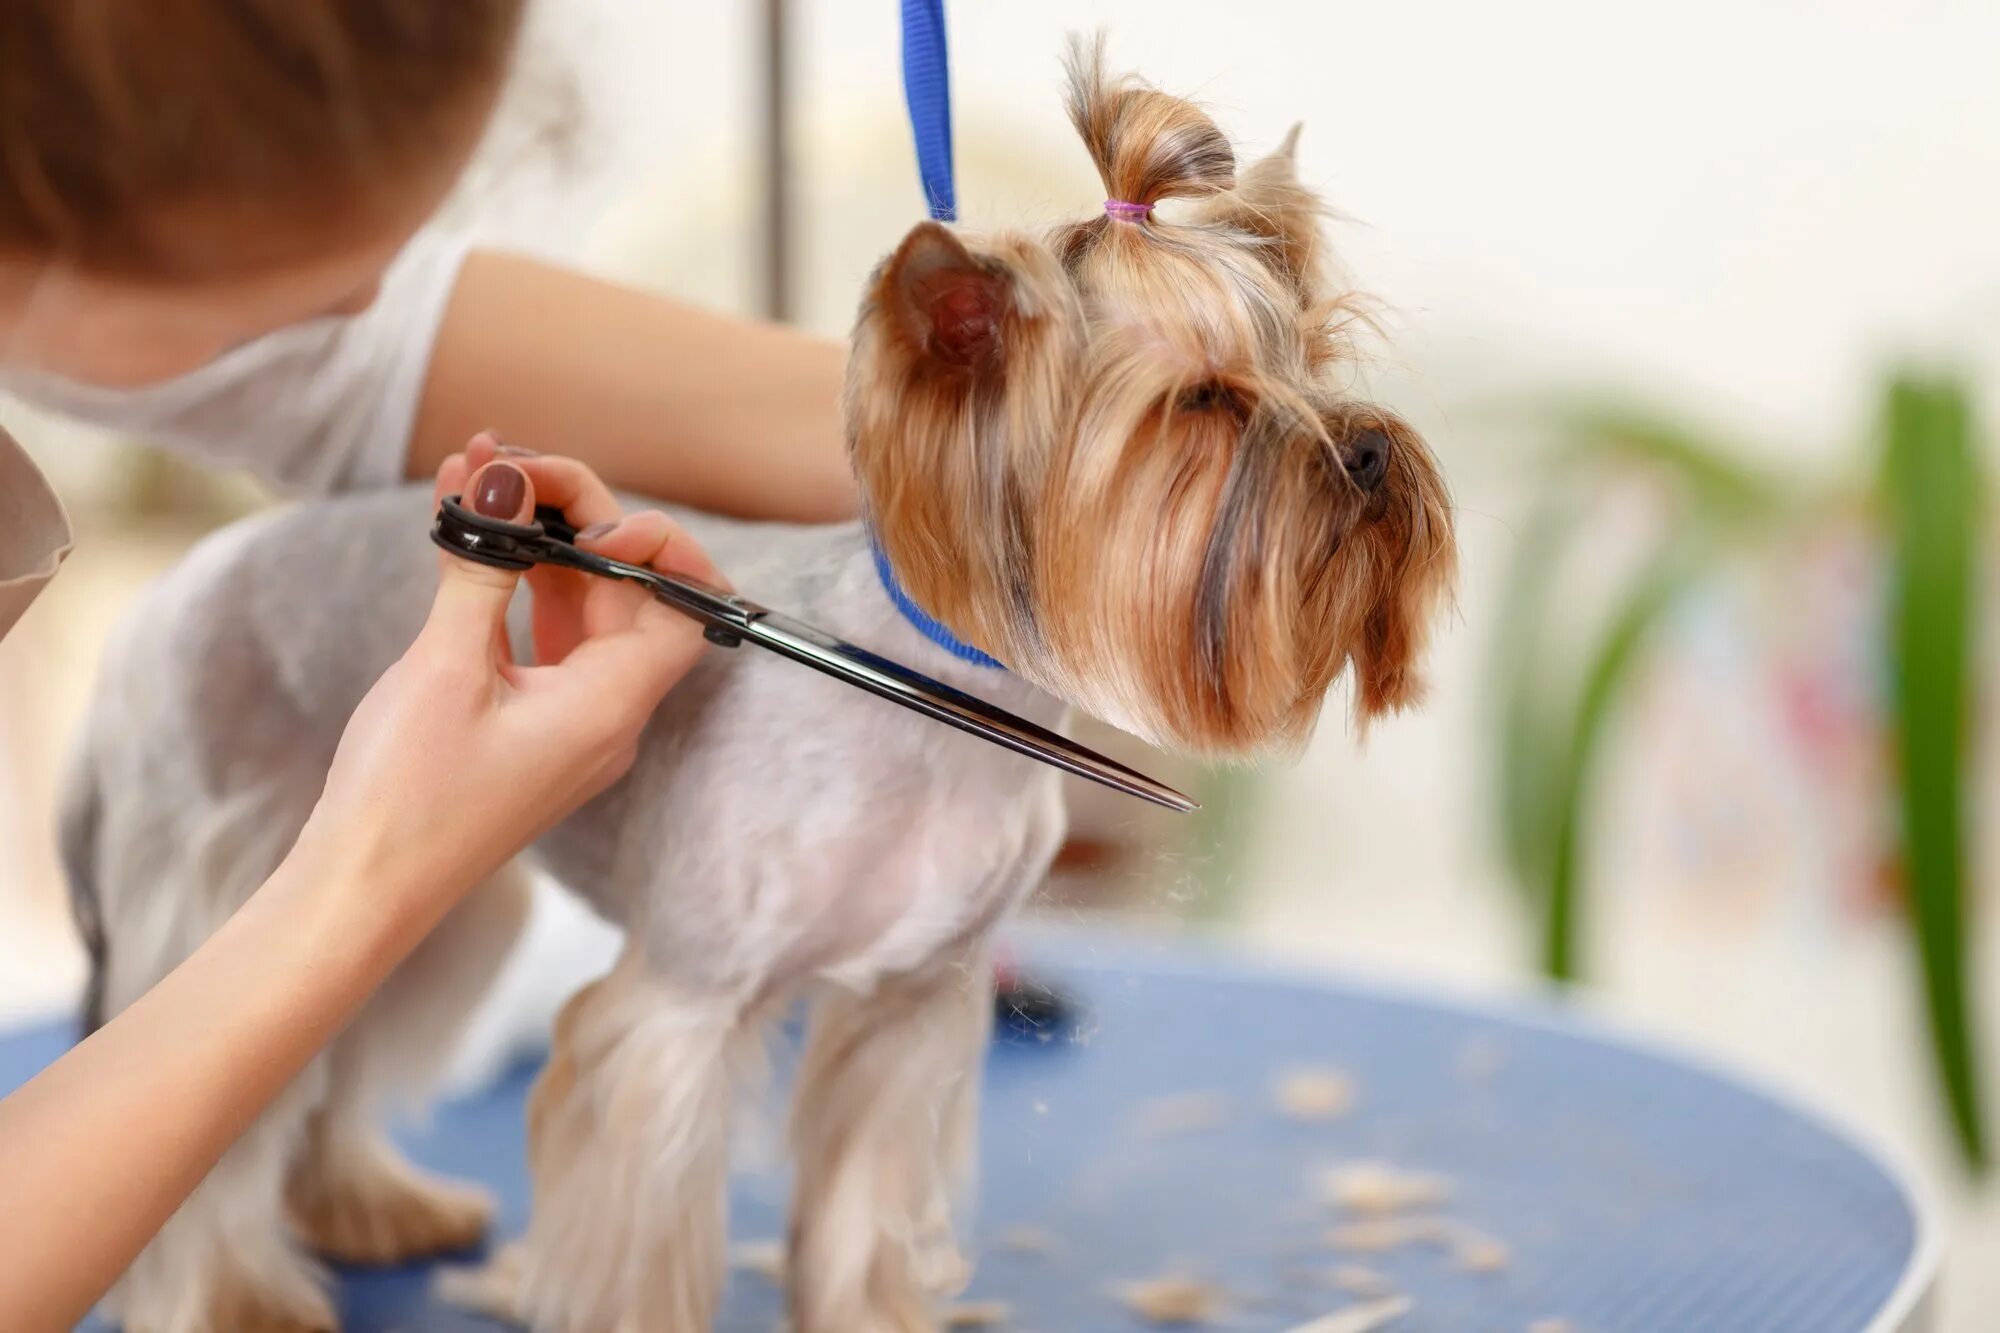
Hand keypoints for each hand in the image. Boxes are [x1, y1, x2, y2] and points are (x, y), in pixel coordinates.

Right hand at [304, 435, 722, 919]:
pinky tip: (464, 528)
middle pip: (627, 592)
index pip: (683, 604)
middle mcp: (606, 713)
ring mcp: (569, 719)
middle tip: (506, 465)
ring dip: (537, 540)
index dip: (655, 544)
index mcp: (612, 705)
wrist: (361, 889)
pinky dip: (511, 583)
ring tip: (478, 472)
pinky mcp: (527, 723)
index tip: (586, 516)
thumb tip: (502, 482)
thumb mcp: (446, 667)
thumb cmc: (407, 796)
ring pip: (578, 607)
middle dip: (576, 518)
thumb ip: (485, 566)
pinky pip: (539, 637)